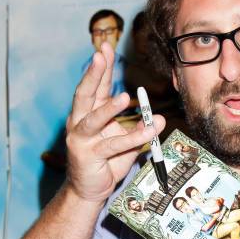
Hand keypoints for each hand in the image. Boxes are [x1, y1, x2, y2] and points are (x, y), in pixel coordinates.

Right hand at [66, 42, 164, 202]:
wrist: (90, 190)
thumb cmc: (107, 162)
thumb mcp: (125, 141)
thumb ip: (140, 128)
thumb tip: (160, 119)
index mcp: (88, 114)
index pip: (94, 86)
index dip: (100, 68)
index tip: (105, 48)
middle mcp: (79, 123)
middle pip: (85, 94)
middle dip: (93, 74)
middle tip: (101, 55)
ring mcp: (81, 139)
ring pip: (94, 119)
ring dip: (109, 107)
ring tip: (124, 97)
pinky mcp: (88, 156)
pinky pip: (113, 145)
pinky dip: (133, 137)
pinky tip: (148, 130)